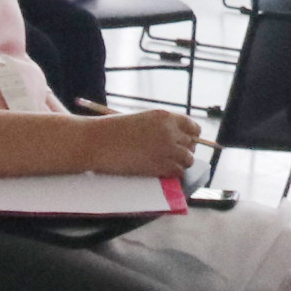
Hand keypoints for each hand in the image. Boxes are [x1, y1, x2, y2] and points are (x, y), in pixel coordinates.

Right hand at [81, 107, 203, 178]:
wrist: (97, 141)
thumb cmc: (113, 130)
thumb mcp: (141, 120)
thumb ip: (160, 127)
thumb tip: (176, 140)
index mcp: (164, 116)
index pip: (193, 127)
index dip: (191, 137)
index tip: (185, 142)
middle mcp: (169, 131)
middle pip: (192, 144)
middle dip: (185, 150)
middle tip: (174, 156)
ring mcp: (166, 149)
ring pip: (188, 160)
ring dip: (180, 163)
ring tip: (167, 164)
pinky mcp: (159, 165)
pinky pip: (178, 172)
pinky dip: (173, 173)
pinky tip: (162, 171)